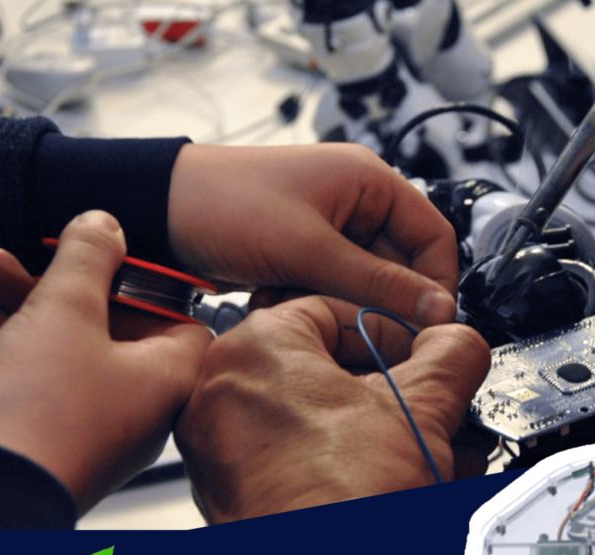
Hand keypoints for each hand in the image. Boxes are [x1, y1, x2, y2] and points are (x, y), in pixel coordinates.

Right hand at [0, 211, 211, 513]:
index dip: (137, 283)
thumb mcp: (66, 311)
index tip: (99, 257)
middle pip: (92, 327)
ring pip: (42, 349)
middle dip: (33, 284)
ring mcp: (85, 424)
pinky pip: (15, 377)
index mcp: (167, 376)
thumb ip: (87, 259)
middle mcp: (134, 404)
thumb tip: (103, 224)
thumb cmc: (47, 411)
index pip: (173, 318)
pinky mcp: (40, 438)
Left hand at [167, 142, 458, 324]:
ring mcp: (330, 229)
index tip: (430, 323)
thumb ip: (378, 282)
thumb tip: (436, 308)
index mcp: (368, 180)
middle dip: (386, 300)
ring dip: (350, 305)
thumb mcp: (309, 248)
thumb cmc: (222, 203)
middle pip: (402, 264)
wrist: (155, 211)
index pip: (433, 235)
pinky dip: (324, 304)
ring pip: (367, 282)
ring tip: (320, 313)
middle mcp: (355, 202)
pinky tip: (297, 308)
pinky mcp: (305, 253)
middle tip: (372, 333)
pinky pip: (336, 288)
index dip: (438, 282)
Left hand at [173, 296, 491, 521]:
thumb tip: (459, 343)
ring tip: (417, 442)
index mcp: (253, 350)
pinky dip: (336, 457)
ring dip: (368, 424)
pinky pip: (287, 454)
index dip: (389, 330)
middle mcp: (219, 394)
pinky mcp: (229, 491)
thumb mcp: (421, 407)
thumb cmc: (345, 502)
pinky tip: (386, 474)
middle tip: (423, 400)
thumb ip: (448, 356)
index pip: (331, 309)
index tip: (418, 353)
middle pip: (318, 365)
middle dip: (384, 386)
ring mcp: (218, 448)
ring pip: (305, 414)